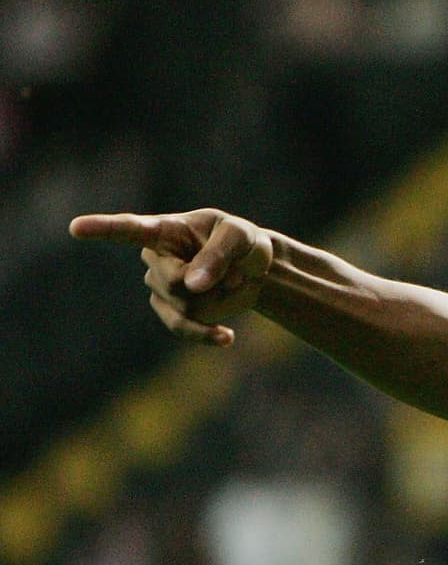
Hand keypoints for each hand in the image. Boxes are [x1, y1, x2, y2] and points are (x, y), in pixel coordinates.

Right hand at [70, 209, 273, 346]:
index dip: (102, 229)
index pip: (129, 229)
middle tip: (234, 270)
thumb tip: (192, 285)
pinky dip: (207, 333)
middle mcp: (154, 257)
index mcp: (165, 229)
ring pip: (186, 305)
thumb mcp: (240, 237)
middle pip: (174, 282)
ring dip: (219, 299)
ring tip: (232, 281)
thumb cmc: (242, 243)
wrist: (254, 270)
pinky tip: (226, 337)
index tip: (76, 227)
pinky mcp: (171, 311)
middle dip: (211, 282)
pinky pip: (183, 328)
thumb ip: (217, 255)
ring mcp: (159, 286)